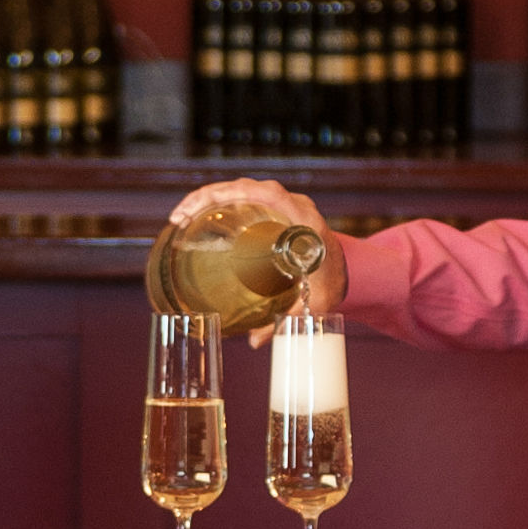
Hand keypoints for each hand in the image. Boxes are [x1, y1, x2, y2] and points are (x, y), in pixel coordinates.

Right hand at [166, 178, 348, 343]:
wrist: (348, 269)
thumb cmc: (332, 283)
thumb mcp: (315, 302)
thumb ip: (287, 320)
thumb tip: (254, 341)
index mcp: (306, 221)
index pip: (271, 193)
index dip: (237, 193)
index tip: (205, 207)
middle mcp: (295, 206)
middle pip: (248, 187)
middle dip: (210, 195)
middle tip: (179, 216)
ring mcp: (285, 205)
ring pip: (244, 189)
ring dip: (210, 197)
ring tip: (180, 216)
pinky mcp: (275, 210)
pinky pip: (246, 199)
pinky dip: (220, 204)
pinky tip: (196, 219)